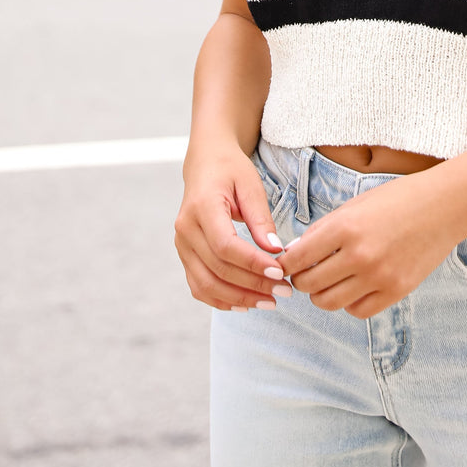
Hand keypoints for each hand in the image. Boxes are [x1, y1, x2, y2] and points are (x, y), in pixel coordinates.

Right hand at [174, 141, 290, 310]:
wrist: (205, 163)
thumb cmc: (231, 170)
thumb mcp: (251, 185)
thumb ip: (261, 219)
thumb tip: (276, 251)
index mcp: (201, 207)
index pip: (225, 245)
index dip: (252, 263)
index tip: (280, 273)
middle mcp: (185, 229)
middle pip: (217, 268)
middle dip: (252, 285)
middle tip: (284, 291)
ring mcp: (182, 245)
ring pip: (206, 284)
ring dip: (238, 298)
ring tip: (269, 301)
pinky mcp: (185, 255)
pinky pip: (199, 286)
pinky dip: (220, 300)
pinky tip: (245, 303)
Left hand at [280, 167, 463, 318]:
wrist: (445, 206)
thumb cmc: (398, 199)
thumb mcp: (356, 204)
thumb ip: (324, 230)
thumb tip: (294, 253)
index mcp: (345, 227)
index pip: (296, 259)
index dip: (286, 264)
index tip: (286, 264)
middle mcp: (359, 255)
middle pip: (309, 285)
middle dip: (302, 279)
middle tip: (307, 272)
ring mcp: (379, 277)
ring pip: (329, 302)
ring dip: (322, 293)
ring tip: (329, 280)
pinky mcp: (396, 291)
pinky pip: (357, 311)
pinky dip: (349, 302)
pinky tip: (353, 287)